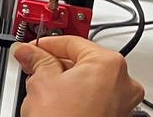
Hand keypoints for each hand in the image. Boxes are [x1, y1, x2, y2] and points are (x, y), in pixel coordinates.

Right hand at [14, 37, 143, 116]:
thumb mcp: (42, 83)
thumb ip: (37, 60)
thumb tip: (29, 52)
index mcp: (109, 64)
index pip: (72, 42)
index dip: (46, 44)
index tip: (32, 47)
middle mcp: (123, 82)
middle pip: (83, 60)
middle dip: (56, 62)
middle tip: (33, 64)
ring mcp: (123, 102)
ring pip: (90, 79)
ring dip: (66, 79)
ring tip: (42, 85)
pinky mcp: (116, 116)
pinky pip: (95, 96)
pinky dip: (77, 94)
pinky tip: (57, 100)